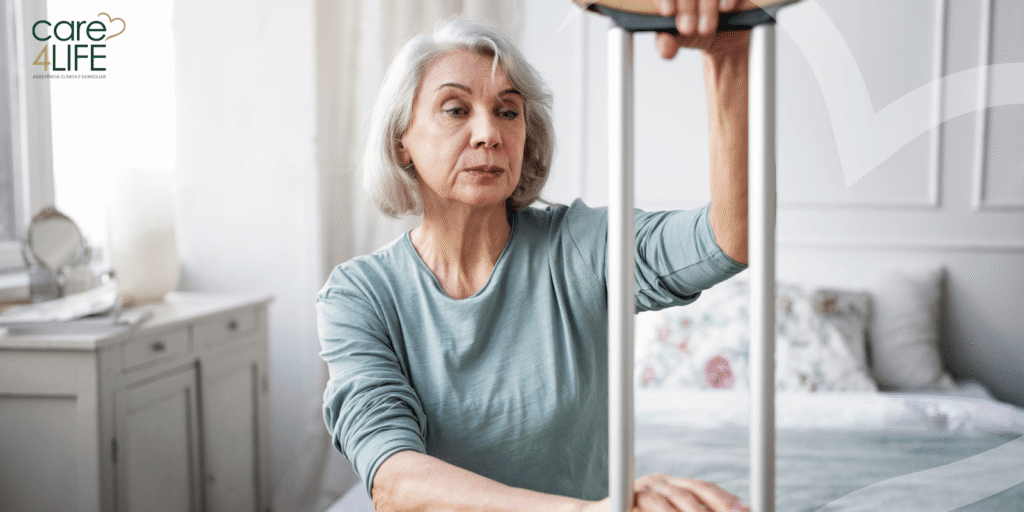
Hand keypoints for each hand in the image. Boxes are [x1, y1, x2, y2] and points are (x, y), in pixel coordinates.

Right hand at [582, 474, 747, 511]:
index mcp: (674, 487)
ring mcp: (644, 486)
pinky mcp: (629, 494)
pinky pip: (652, 503)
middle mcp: (661, 482)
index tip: (746, 509)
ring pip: (676, 497)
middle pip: (695, 489)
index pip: (704, 488)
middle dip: (719, 503)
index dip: (725, 498)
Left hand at [649, 0, 752, 58]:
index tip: (668, 12)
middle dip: (686, 8)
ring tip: (706, 30)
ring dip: (707, 8)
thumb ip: (666, 42)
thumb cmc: (694, 31)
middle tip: (687, 29)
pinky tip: (725, 8)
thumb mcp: (677, 38)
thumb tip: (666, 50)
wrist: (721, 39)